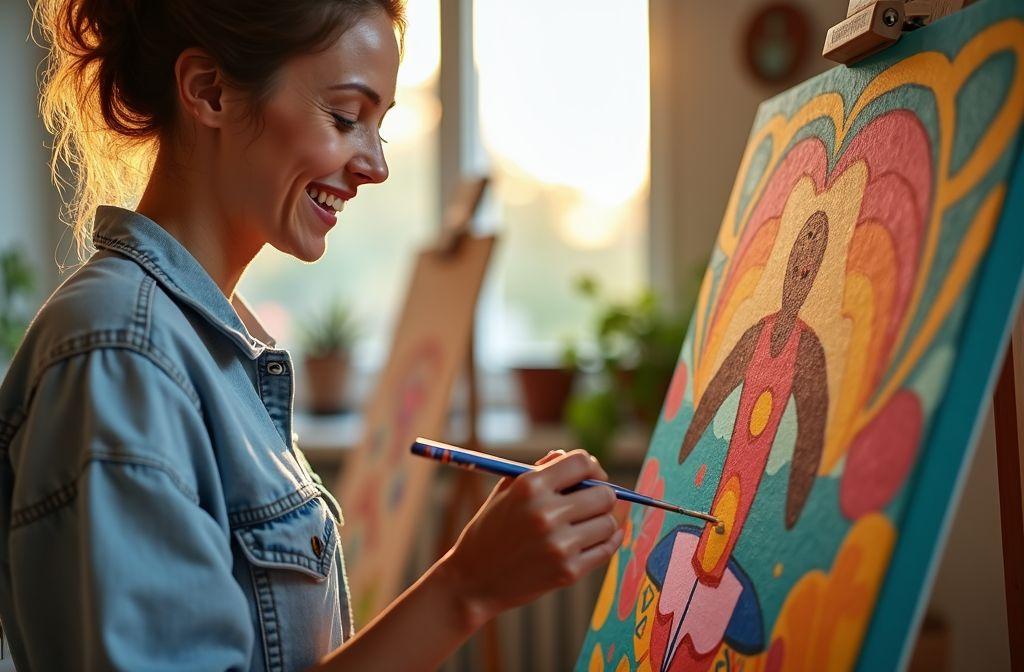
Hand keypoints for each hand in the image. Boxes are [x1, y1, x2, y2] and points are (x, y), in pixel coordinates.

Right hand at [442, 449, 622, 626]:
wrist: (473, 581)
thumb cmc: (490, 530)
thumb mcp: (506, 491)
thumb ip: (541, 470)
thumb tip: (579, 460)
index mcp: (529, 486)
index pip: (582, 463)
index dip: (593, 468)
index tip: (592, 477)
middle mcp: (545, 513)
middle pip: (604, 494)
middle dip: (602, 496)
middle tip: (593, 503)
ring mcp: (559, 545)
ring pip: (609, 523)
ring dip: (604, 520)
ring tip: (589, 523)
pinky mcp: (568, 572)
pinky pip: (606, 549)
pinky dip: (608, 541)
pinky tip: (599, 537)